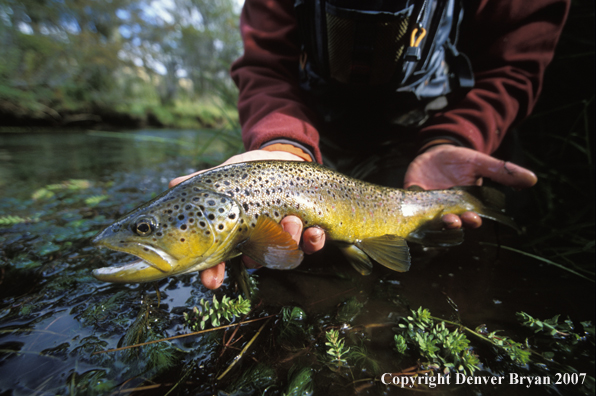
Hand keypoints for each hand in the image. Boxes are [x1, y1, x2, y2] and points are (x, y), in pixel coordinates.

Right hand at [169, 150, 325, 288]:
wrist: (282, 157)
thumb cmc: (249, 171)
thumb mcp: (225, 175)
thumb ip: (202, 183)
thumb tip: (172, 185)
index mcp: (234, 235)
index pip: (219, 262)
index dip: (213, 274)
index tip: (211, 281)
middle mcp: (257, 242)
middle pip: (256, 262)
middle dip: (260, 256)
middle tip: (263, 237)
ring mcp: (282, 237)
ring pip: (285, 254)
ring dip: (289, 241)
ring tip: (292, 220)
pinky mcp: (306, 230)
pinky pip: (311, 245)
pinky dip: (314, 240)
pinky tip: (315, 230)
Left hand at [404, 145, 537, 228]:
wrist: (436, 152)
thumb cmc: (461, 161)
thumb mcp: (481, 163)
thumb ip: (502, 172)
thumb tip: (532, 179)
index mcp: (465, 206)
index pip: (470, 219)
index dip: (472, 221)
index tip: (474, 218)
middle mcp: (446, 210)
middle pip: (449, 224)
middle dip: (452, 224)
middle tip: (453, 220)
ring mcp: (426, 206)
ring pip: (429, 221)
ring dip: (433, 222)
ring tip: (438, 218)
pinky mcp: (410, 196)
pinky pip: (406, 207)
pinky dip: (406, 210)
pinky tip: (407, 209)